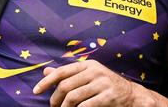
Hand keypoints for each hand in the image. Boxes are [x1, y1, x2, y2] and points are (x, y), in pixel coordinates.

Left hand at [32, 59, 150, 106]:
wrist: (132, 96)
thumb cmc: (106, 86)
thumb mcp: (88, 76)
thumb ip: (68, 74)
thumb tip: (45, 72)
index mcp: (88, 64)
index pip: (62, 71)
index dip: (46, 82)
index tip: (35, 91)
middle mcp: (95, 71)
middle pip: (65, 86)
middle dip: (55, 99)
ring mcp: (102, 83)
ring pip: (73, 97)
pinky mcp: (109, 96)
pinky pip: (85, 106)